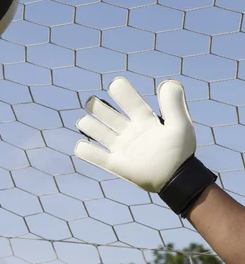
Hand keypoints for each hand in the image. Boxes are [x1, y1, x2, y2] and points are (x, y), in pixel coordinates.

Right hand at [75, 77, 195, 192]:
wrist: (178, 181)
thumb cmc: (181, 152)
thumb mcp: (180, 125)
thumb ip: (173, 104)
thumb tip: (166, 82)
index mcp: (143, 118)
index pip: (127, 98)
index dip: (119, 90)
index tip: (115, 86)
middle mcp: (129, 130)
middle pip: (105, 112)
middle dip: (96, 106)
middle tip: (93, 104)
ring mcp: (121, 147)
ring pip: (95, 130)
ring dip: (88, 125)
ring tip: (88, 124)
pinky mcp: (116, 164)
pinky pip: (94, 156)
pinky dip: (84, 150)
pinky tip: (83, 146)